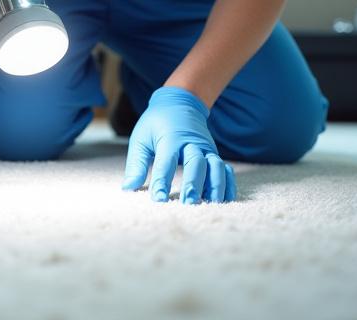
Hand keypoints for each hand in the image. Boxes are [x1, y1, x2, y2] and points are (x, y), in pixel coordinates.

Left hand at [122, 87, 236, 203]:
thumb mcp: (141, 139)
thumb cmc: (156, 124)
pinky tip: (226, 199)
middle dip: (194, 184)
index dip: (162, 181)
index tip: (159, 199)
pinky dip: (228, 183)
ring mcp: (206, 148)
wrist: (180, 103)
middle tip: (188, 203)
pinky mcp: (214, 154)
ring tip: (211, 204)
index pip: (166, 162)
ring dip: (215, 185)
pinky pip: (226, 169)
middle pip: (196, 163)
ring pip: (216, 166)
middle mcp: (192, 143)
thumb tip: (127, 188)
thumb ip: (136, 164)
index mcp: (170, 138)